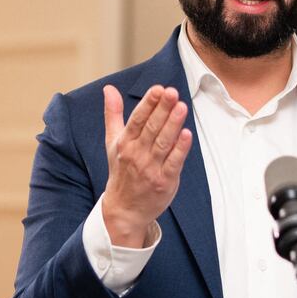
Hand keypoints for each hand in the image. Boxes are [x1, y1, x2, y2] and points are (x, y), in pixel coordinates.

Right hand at [101, 84, 192, 247]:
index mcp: (125, 142)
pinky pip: (173, 162)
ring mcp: (150, 168)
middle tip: (172, 92)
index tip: (158, 89)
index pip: (137, 119)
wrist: (124, 208)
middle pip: (151, 128)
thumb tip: (109, 89)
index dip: (148, 103)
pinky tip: (187, 135)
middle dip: (162, 109)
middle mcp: (136, 154)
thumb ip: (113, 114)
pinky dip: (180, 149)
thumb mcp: (113, 141)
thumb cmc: (121, 171)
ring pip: (163, 143)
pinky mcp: (164, 181)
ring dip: (173, 125)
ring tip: (182, 107)